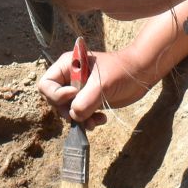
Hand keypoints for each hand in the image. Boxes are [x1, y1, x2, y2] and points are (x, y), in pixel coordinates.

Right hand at [38, 45, 157, 125]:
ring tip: (94, 121)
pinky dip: (88, 120)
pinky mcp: (89, 101)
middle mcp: (70, 78)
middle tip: (81, 114)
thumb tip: (74, 116)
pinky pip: (80, 115)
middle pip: (54, 100)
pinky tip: (101, 119)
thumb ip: (85, 101)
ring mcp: (79, 90)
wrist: (141, 74)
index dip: (56, 94)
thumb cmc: (121, 71)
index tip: (74, 94)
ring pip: (68, 110)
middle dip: (67, 110)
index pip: (46, 84)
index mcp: (68, 65)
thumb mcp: (101, 85)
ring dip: (80, 119)